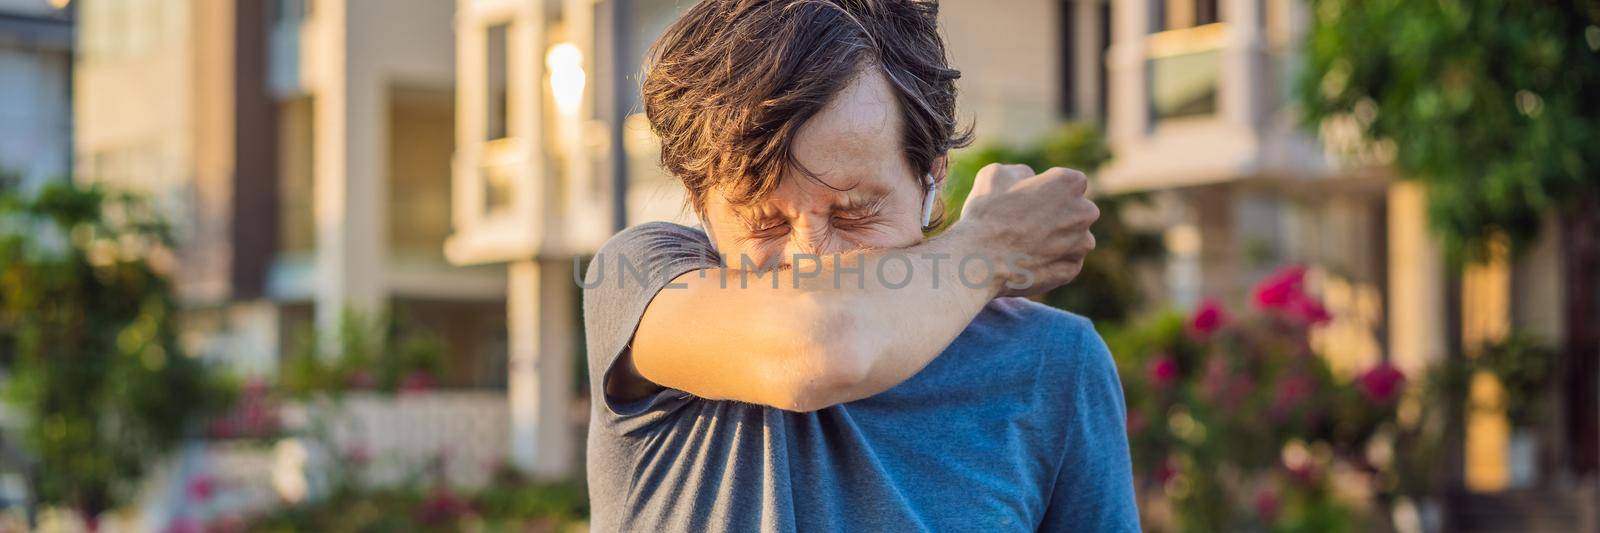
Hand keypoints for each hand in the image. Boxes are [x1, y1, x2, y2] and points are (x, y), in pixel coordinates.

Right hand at [955, 163, 1099, 296]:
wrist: (978, 261)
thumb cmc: (986, 215)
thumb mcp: (995, 174)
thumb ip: (1021, 172)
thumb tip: (1028, 179)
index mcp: (1069, 183)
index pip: (1071, 182)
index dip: (1050, 190)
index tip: (1032, 200)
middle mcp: (1084, 212)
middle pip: (1078, 210)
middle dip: (1060, 215)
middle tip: (1029, 223)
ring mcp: (1080, 244)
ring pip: (1075, 239)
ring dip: (1058, 240)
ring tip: (1027, 246)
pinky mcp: (1072, 270)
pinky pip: (1066, 263)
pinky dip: (1051, 263)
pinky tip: (1028, 262)